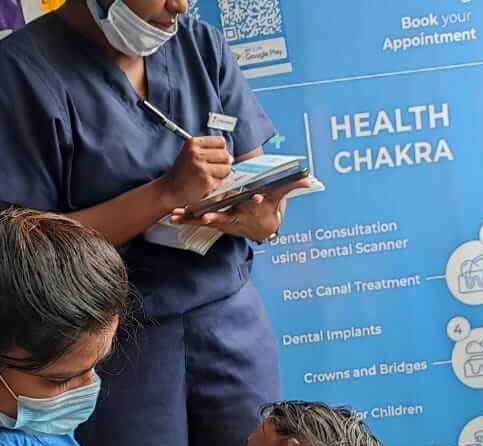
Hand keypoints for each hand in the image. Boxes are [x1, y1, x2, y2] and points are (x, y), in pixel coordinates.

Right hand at [161, 136, 231, 206]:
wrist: (169, 190)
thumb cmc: (181, 173)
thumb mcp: (190, 154)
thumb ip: (207, 151)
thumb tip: (231, 157)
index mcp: (192, 143)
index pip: (220, 141)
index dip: (221, 150)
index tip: (216, 157)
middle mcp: (196, 154)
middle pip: (225, 154)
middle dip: (223, 163)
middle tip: (213, 170)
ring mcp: (201, 167)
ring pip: (226, 168)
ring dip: (221, 174)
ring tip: (209, 177)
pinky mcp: (206, 181)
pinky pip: (222, 181)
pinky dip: (217, 184)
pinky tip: (206, 185)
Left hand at [169, 178, 311, 242]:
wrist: (260, 228)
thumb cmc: (267, 208)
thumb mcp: (279, 197)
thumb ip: (291, 185)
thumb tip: (309, 179)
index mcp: (252, 208)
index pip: (256, 204)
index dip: (257, 201)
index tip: (257, 197)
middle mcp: (237, 216)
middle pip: (226, 216)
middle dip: (216, 217)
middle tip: (206, 218)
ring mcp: (224, 220)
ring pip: (207, 220)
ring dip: (192, 219)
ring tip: (178, 216)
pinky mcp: (214, 222)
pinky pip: (198, 220)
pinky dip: (186, 218)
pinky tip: (173, 216)